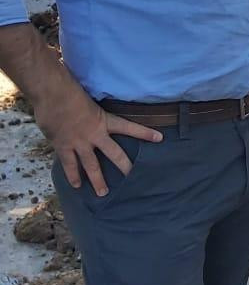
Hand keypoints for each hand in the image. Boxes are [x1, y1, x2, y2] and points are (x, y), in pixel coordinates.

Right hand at [33, 76, 162, 196]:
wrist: (52, 93)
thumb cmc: (70, 91)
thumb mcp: (89, 99)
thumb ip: (95, 110)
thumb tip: (97, 111)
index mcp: (104, 120)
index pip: (129, 127)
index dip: (144, 132)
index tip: (160, 138)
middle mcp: (94, 134)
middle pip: (114, 153)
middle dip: (125, 167)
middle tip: (134, 178)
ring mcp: (79, 142)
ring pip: (91, 165)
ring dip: (97, 180)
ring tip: (103, 193)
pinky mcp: (63, 146)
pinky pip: (69, 164)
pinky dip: (73, 176)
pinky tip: (77, 185)